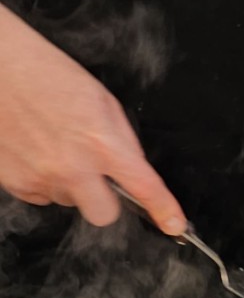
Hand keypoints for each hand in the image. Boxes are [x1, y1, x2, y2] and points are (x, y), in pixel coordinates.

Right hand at [0, 5, 184, 230]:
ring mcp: (42, 178)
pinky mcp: (17, 183)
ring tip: (55, 147)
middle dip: (105, 200)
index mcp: (101, 142)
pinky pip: (41, 197)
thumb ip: (120, 138)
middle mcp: (73, 166)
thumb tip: (132, 166)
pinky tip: (36, 151)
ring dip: (70, 184)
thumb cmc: (44, 73)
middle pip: (104, 215)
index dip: (164, 210)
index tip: (173, 224)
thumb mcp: (99, 99)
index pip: (143, 187)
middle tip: (96, 176)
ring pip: (70, 202)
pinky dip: (43, 180)